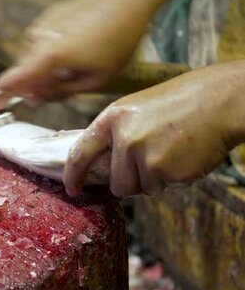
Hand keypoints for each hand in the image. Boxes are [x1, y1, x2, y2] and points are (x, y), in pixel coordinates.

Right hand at [0, 0, 192, 114]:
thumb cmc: (117, 40)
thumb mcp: (95, 79)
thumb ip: (58, 93)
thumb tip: (32, 100)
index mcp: (48, 58)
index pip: (11, 83)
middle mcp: (37, 40)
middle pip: (22, 74)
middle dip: (33, 87)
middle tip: (57, 90)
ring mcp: (40, 28)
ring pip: (32, 60)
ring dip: (44, 70)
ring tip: (77, 65)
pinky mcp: (46, 19)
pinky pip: (40, 45)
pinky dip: (50, 54)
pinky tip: (77, 49)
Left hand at [63, 61, 244, 197]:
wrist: (218, 101)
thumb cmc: (177, 104)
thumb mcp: (133, 109)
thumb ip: (112, 135)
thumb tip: (93, 166)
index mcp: (112, 119)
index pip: (80, 154)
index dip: (73, 175)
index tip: (72, 187)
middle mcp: (125, 138)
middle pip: (116, 183)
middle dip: (130, 181)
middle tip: (149, 161)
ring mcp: (146, 156)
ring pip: (140, 188)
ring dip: (153, 180)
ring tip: (168, 152)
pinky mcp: (168, 171)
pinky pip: (163, 187)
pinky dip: (173, 178)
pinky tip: (182, 156)